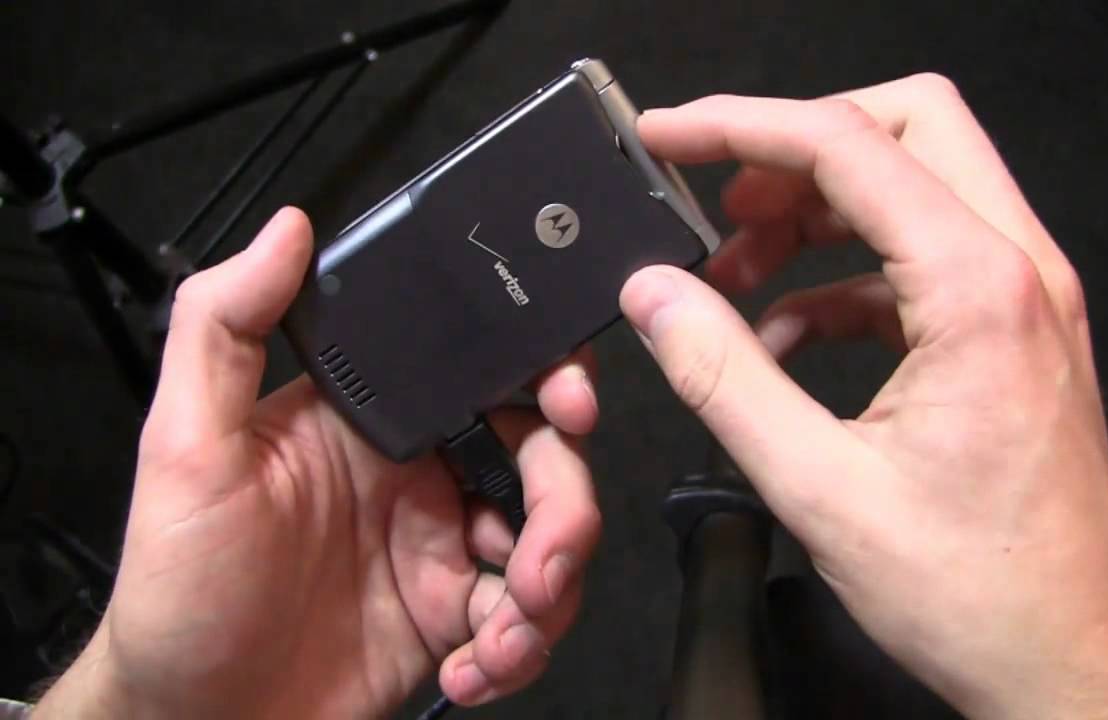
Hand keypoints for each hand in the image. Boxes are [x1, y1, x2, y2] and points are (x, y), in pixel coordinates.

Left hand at [33, 208, 601, 717]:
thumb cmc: (178, 593)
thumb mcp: (184, 449)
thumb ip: (224, 328)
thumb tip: (283, 233)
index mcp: (372, 419)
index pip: (483, 370)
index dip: (546, 379)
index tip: (570, 407)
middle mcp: (419, 473)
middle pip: (542, 459)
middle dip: (566, 507)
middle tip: (544, 562)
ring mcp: (441, 546)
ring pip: (551, 539)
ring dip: (551, 587)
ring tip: (504, 636)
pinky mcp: (454, 616)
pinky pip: (528, 617)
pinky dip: (522, 647)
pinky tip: (474, 668)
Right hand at [623, 77, 1107, 718]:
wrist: (1066, 663)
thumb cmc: (976, 592)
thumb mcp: (817, 485)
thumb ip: (722, 374)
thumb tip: (656, 296)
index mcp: (978, 290)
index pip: (848, 144)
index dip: (741, 127)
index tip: (671, 137)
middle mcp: (1018, 273)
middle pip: (904, 128)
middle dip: (796, 149)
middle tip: (717, 201)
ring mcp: (1025, 301)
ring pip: (914, 190)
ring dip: (816, 217)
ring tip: (734, 278)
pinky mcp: (1013, 337)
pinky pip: (920, 265)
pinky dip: (845, 280)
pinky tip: (785, 339)